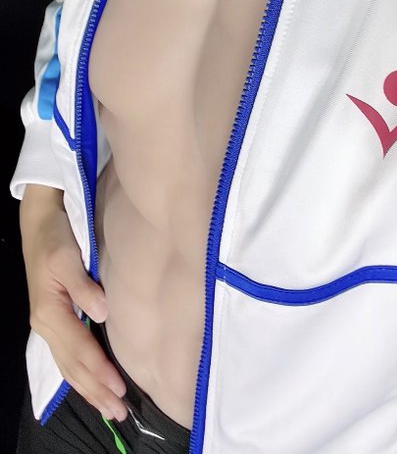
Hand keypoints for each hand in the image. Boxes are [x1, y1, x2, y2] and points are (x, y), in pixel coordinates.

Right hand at [19, 185, 127, 422]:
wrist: (38, 222)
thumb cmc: (55, 236)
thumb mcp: (67, 255)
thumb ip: (83, 285)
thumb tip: (102, 313)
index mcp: (49, 311)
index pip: (80, 349)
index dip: (100, 371)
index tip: (120, 389)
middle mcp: (46, 324)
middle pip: (73, 366)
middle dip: (96, 391)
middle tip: (120, 413)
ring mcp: (47, 325)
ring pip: (68, 366)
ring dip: (89, 389)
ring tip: (110, 408)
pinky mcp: (52, 320)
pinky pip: (66, 357)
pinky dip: (79, 376)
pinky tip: (91, 386)